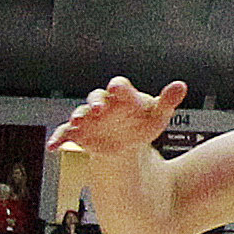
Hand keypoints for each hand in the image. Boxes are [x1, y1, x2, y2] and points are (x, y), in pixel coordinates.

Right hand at [49, 76, 187, 171]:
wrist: (127, 143)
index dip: (118, 87)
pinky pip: (65, 133)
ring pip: (80, 113)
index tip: (116, 88)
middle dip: (96, 103)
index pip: (120, 87)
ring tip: (77, 123)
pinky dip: (58, 138)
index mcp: (122, 96)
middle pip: (96, 98)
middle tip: (98, 109)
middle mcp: (103, 104)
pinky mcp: (78, 133)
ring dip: (77, 117)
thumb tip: (181, 86)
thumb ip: (167, 101)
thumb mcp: (157, 115)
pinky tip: (53, 146)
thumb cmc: (141, 123)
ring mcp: (89, 118)